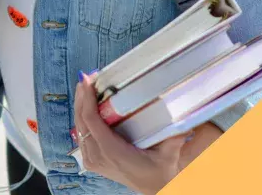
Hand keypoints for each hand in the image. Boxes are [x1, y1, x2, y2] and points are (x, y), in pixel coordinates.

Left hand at [74, 74, 222, 193]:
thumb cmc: (159, 171)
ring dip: (80, 105)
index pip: (92, 121)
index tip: (88, 81)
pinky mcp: (93, 159)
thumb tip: (182, 113)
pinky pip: (82, 134)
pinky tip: (86, 104)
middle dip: (81, 97)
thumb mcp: (169, 153)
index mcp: (113, 152)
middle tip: (86, 77)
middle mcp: (98, 156)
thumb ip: (175, 135)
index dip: (87, 99)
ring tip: (86, 86)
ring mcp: (93, 159)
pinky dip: (82, 116)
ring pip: (79, 127)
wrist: (155, 189)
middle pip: (81, 121)